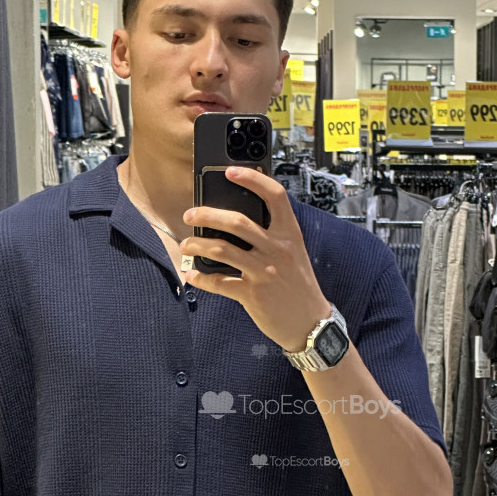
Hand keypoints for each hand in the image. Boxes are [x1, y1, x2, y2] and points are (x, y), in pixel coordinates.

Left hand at [179, 167, 331, 352]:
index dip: (252, 179)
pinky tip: (193, 275)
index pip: (275, 196)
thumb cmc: (299, 286)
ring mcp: (264, 272)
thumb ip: (273, 235)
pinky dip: (201, 278)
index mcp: (290, 234)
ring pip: (221, 250)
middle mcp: (278, 250)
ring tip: (186, 244)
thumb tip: (238, 219)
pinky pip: (219, 282)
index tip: (230, 171)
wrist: (310, 324)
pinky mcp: (252, 295)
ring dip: (197, 245)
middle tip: (190, 215)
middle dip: (207, 215)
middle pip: (238, 222)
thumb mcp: (294, 253)